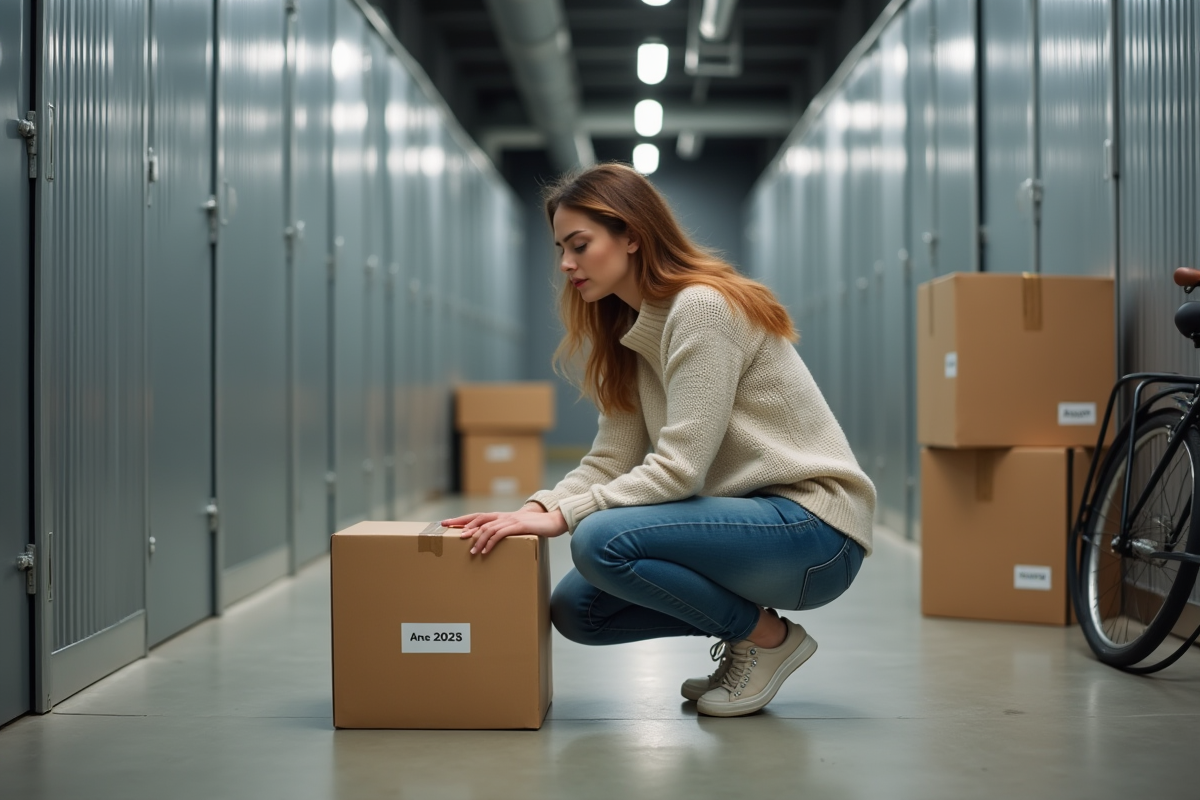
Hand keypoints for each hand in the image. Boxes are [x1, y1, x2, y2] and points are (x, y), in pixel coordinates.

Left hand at [441, 508, 567, 554]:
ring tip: (471, 552)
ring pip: (488, 528)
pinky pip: (501, 534)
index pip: (477, 516)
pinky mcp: (519, 526)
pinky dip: (492, 542)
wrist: (553, 521)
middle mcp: (503, 516)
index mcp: (501, 516)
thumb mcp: (516, 529)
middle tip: (450, 534)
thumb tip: (490, 543)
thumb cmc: (535, 527)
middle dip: (462, 525)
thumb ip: (504, 532)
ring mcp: (511, 520)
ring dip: (478, 540)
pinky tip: (486, 550)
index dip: (461, 519)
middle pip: (478, 518)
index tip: (447, 523)